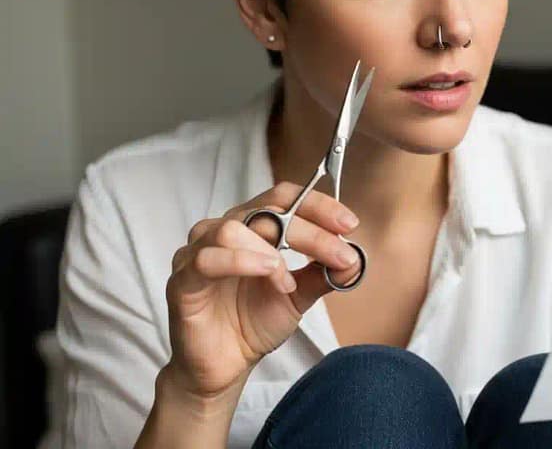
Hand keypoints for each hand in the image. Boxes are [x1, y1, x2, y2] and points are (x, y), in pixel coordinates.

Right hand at [163, 182, 363, 399]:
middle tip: (340, 255)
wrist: (225, 366)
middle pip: (267, 211)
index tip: (349, 224)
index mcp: (251, 227)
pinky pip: (207, 259)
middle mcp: (223, 231)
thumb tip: (355, 259)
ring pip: (234, 228)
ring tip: (289, 282)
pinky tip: (269, 275)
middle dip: (311, 232)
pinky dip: (243, 262)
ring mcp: (199, 253)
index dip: (318, 204)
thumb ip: (324, 273)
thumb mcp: (300, 295)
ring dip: (273, 251)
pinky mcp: (183, 281)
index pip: (283, 197)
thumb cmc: (253, 322)